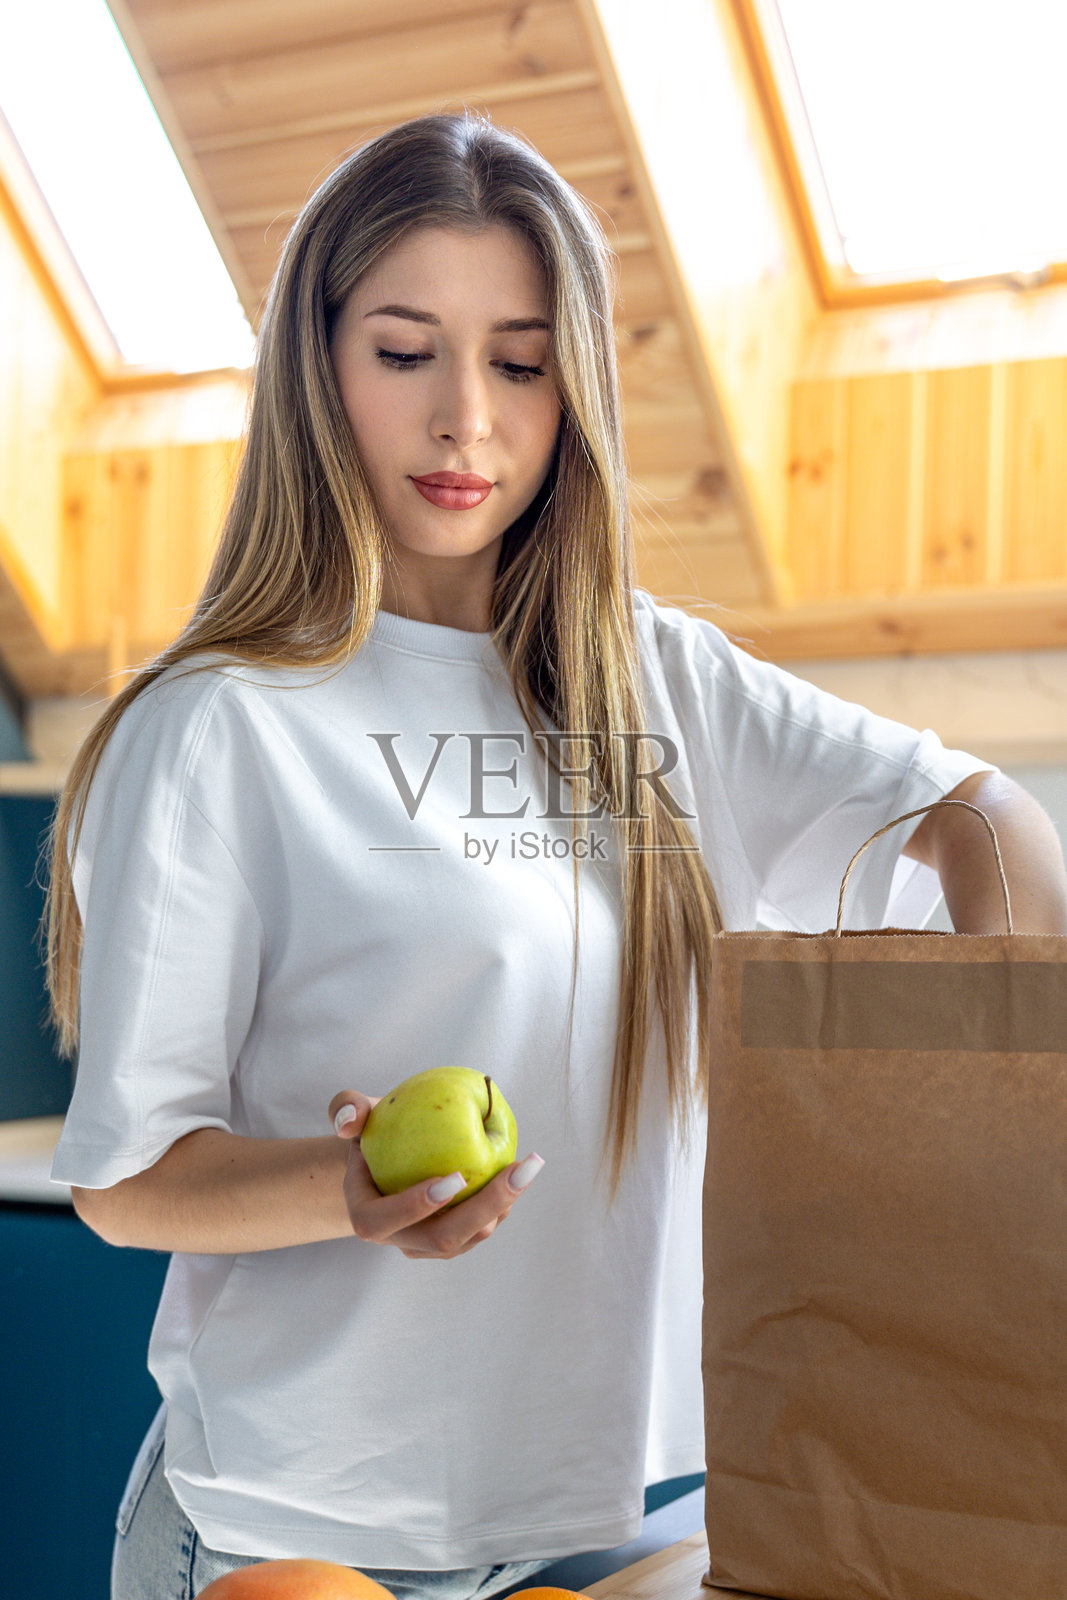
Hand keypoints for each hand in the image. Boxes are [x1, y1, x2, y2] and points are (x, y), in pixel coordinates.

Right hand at [326, 1091, 543, 1259]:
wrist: (389, 1159)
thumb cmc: (374, 1131)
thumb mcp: (357, 1114)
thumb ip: (346, 1109)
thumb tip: (350, 1123)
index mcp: (366, 1216)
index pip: (385, 1218)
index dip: (416, 1205)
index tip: (456, 1177)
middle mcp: (398, 1238)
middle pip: (442, 1237)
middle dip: (485, 1207)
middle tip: (517, 1170)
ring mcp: (427, 1245)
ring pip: (469, 1238)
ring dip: (502, 1206)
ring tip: (526, 1167)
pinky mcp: (452, 1242)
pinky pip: (481, 1230)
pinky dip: (503, 1205)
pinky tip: (520, 1172)